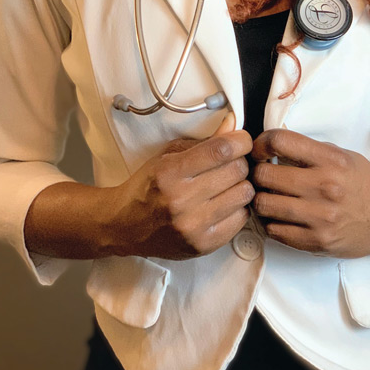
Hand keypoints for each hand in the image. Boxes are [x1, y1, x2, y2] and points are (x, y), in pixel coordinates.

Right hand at [106, 112, 254, 259]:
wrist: (124, 226)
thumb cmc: (147, 187)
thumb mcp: (168, 155)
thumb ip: (203, 141)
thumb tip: (232, 125)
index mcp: (171, 172)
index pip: (221, 150)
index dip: (240, 140)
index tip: (241, 140)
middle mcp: (182, 200)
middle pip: (237, 170)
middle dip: (239, 162)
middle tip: (230, 163)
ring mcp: (194, 225)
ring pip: (244, 194)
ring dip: (240, 185)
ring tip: (226, 185)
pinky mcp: (204, 245)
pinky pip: (242, 218)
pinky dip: (237, 208)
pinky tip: (223, 204)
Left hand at [251, 129, 369, 257]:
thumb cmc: (363, 182)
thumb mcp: (341, 155)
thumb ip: (309, 150)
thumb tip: (271, 146)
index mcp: (331, 160)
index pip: (280, 141)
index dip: (261, 143)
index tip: (259, 149)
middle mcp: (325, 187)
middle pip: (265, 175)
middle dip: (256, 173)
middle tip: (260, 175)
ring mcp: (321, 217)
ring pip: (264, 205)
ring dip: (259, 199)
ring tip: (266, 196)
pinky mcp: (317, 242)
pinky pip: (275, 231)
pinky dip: (270, 222)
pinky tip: (278, 216)